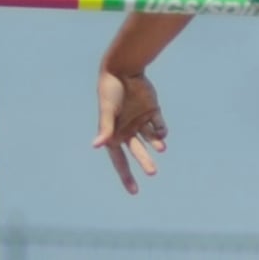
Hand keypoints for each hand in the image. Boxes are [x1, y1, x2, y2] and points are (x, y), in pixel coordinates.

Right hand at [93, 70, 167, 193]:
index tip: (134, 191)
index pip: (119, 160)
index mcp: (114, 134)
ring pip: (150, 139)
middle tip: (152, 173)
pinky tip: (161, 133)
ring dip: (155, 145)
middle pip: (137, 152)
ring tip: (161, 149)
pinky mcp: (152, 111)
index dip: (126, 175)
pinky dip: (161, 131)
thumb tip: (97, 146)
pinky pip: (158, 125)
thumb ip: (105, 128)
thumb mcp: (107, 110)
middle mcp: (127, 130)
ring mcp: (140, 121)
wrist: (124, 68)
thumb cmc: (110, 90)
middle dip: (144, 162)